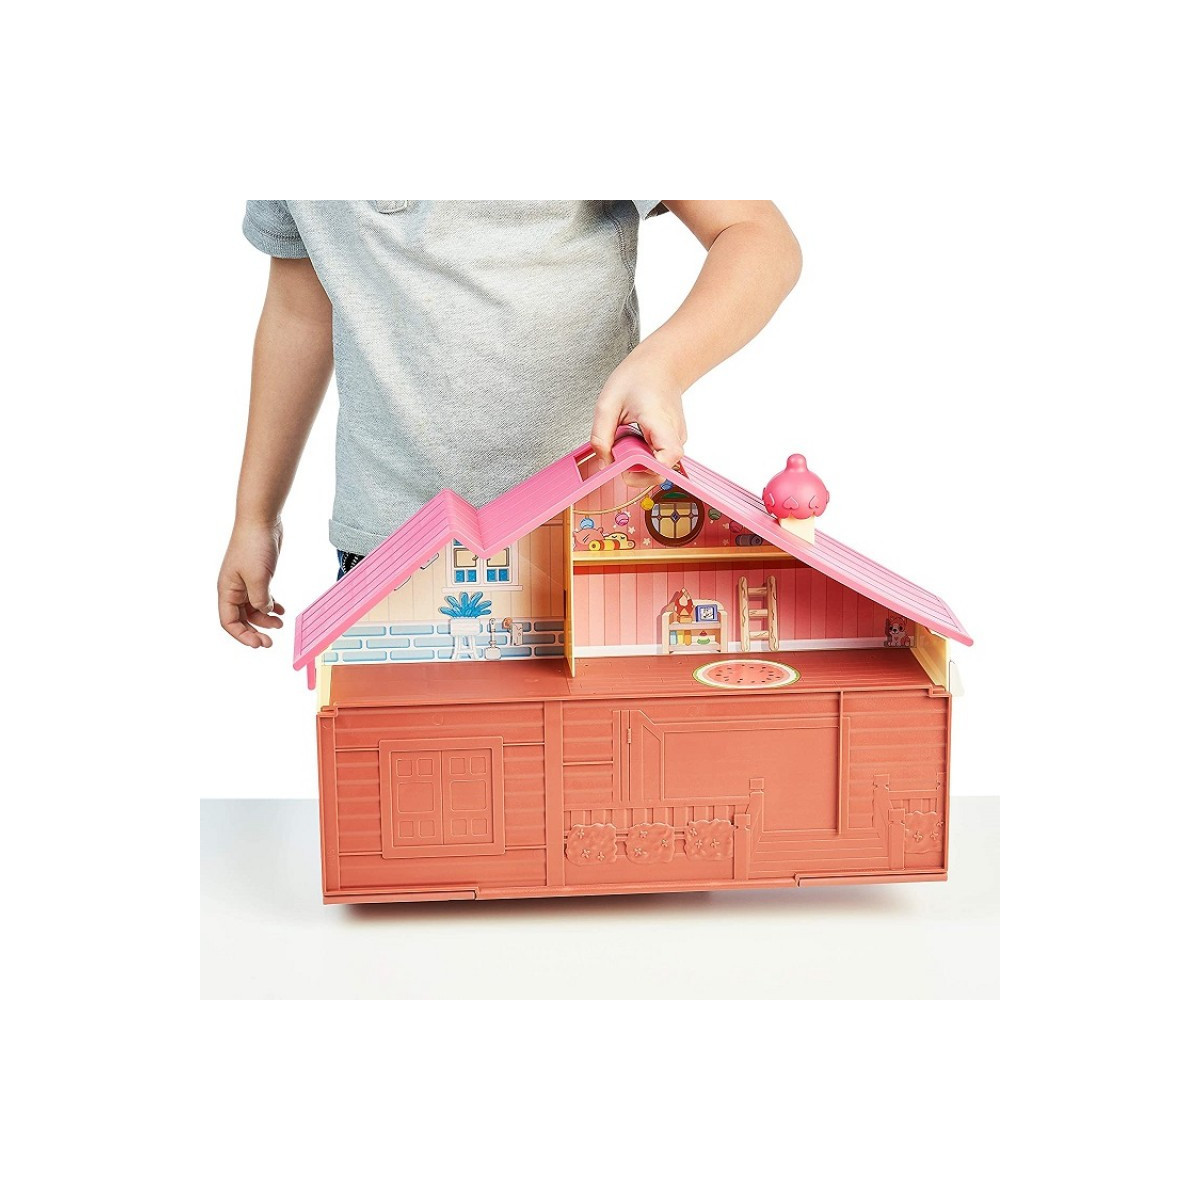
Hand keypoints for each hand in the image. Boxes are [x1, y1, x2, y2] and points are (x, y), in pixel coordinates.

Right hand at [218, 518, 284, 647]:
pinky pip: (261, 597)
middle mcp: (233, 588)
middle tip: (270, 642)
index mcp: (227, 590)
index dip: (242, 635)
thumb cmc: (254, 546)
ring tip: (280, 624)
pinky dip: (270, 605)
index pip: (229, 621)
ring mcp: (245, 582)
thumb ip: (260, 600)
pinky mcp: (257, 576)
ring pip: (252, 609)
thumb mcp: (258, 578)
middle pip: (240, 618)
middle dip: (254, 631)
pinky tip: (281, 610)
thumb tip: (264, 613)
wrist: (261, 521)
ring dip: (265, 619)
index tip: (259, 644)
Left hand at [590, 350, 686, 470]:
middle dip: (636, 472)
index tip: (624, 463)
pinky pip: (657, 458)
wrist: (661, 364)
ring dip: (638, 464)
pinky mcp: (672, 441)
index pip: (666, 459)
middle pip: (661, 470)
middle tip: (617, 454)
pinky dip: (642, 456)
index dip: (645, 469)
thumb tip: (604, 462)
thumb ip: (601, 435)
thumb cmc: (638, 377)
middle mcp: (674, 434)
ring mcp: (676, 439)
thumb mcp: (608, 403)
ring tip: (626, 440)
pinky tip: (634, 439)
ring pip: (659, 467)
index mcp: (660, 421)